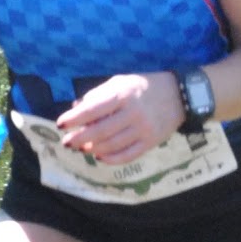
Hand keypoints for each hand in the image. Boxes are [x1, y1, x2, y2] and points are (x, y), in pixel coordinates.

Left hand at [56, 72, 183, 163]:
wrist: (179, 95)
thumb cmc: (143, 86)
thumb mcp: (120, 82)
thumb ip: (97, 95)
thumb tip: (75, 108)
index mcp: (123, 94)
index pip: (93, 109)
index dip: (74, 119)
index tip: (60, 124)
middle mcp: (133, 112)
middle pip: (100, 131)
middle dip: (79, 138)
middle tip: (67, 142)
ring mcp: (143, 129)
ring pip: (111, 145)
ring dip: (92, 149)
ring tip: (81, 148)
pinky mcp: (151, 142)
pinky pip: (127, 155)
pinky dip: (110, 159)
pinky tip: (99, 156)